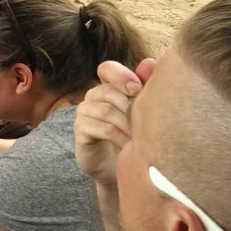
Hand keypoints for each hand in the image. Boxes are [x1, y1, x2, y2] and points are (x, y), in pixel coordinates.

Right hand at [74, 59, 156, 187]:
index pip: (107, 69)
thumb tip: (150, 62)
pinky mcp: (80, 132)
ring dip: (127, 123)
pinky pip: (100, 128)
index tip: (138, 88)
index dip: (121, 75)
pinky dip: (118, 136)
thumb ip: (144, 86)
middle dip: (130, 106)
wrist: (118, 167)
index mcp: (107, 87)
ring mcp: (84, 114)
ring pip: (106, 110)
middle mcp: (92, 97)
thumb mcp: (142, 112)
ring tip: (142, 136)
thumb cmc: (132, 136)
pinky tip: (130, 145)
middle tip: (148, 121)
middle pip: (109, 91)